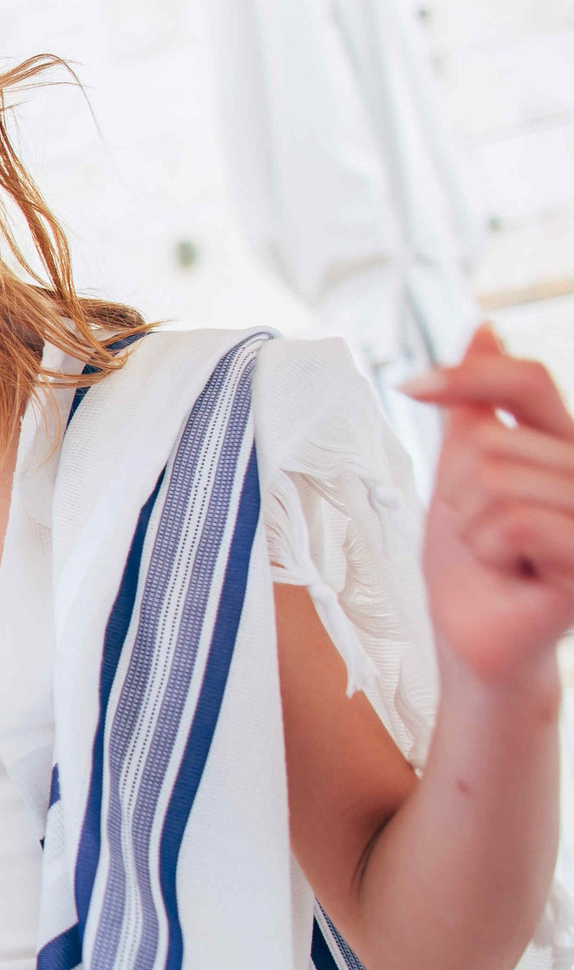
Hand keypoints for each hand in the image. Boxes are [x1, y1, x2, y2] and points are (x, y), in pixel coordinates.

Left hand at [403, 325, 573, 688]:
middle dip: (459, 493)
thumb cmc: (472, 563)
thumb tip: (485, 331)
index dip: (468, 377)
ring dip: (473, 527)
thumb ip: (476, 406)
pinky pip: (515, 524)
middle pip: (490, 442)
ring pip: (497, 481)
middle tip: (482, 532)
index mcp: (563, 445)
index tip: (410, 386)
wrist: (475, 637)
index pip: (527, 382)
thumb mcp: (463, 471)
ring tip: (498, 554)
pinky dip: (491, 553)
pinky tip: (512, 573)